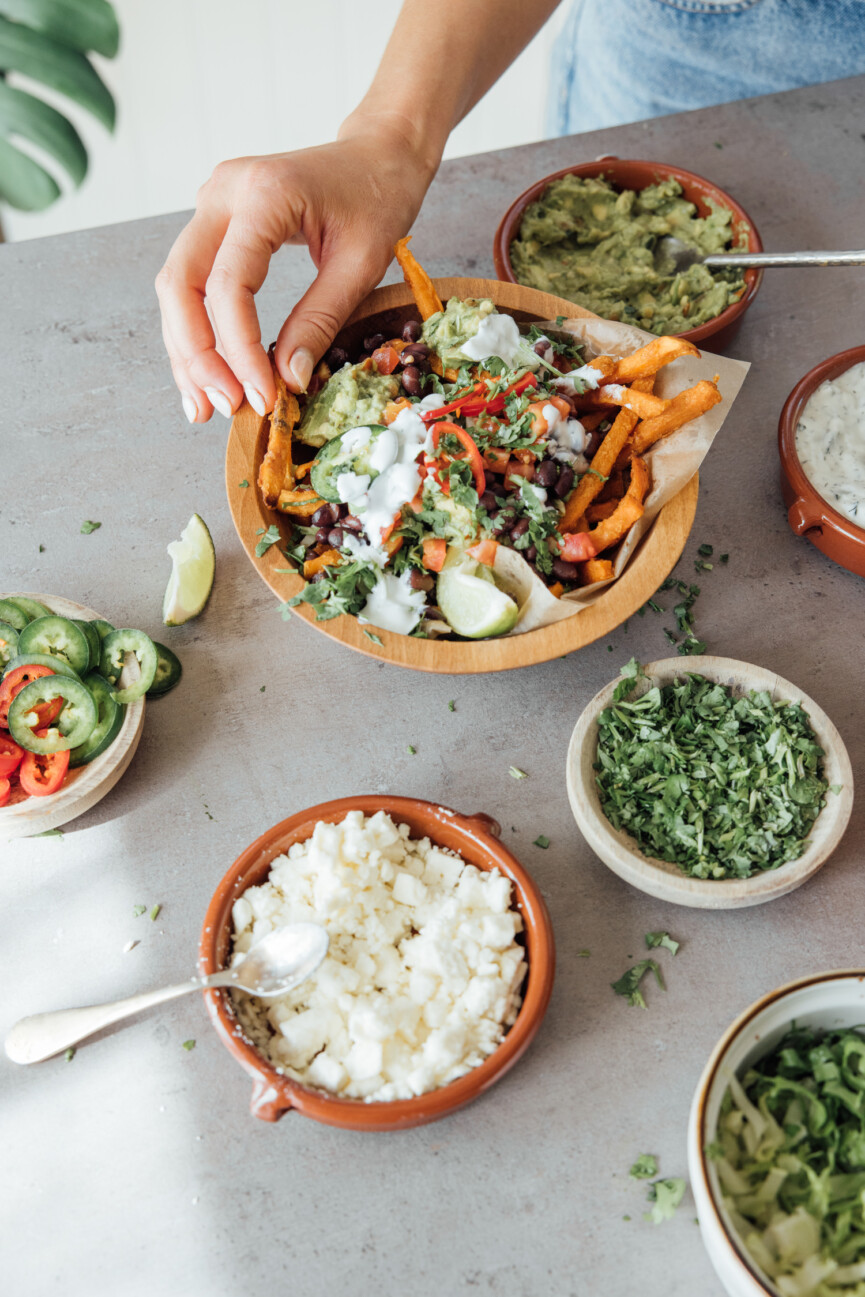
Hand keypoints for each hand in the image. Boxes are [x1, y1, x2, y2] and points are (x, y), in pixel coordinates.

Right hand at [155, 126, 432, 421]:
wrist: (376, 155)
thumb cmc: (378, 199)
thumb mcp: (362, 264)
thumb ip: (321, 320)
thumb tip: (286, 380)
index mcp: (264, 193)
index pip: (228, 283)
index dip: (239, 349)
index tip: (262, 397)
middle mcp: (223, 192)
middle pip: (181, 283)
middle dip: (197, 354)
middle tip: (221, 408)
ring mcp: (212, 203)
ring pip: (176, 288)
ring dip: (188, 351)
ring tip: (205, 406)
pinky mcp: (214, 222)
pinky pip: (192, 283)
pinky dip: (198, 332)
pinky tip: (207, 376)